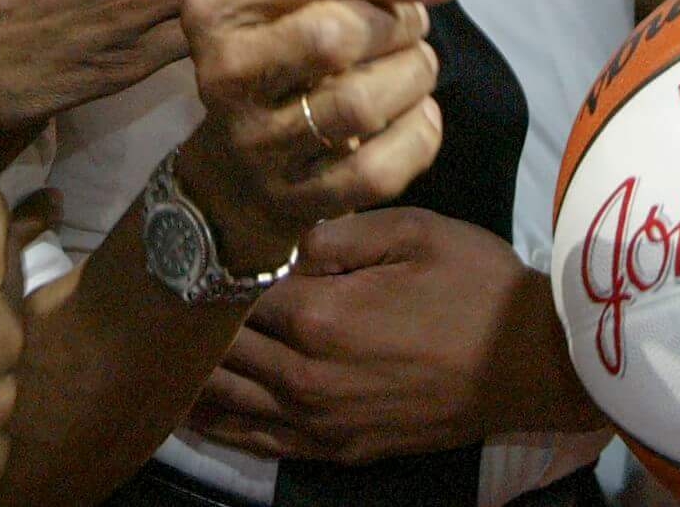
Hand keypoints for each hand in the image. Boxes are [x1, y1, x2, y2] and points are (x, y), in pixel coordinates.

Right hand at [173, 0, 450, 273]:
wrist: (235, 177)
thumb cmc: (266, 55)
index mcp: (211, 11)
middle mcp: (222, 77)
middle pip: (336, 35)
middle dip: (396, 25)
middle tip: (414, 24)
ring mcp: (256, 145)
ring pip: (360, 103)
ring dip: (413, 79)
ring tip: (418, 66)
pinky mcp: (295, 201)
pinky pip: (379, 168)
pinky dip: (418, 137)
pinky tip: (417, 117)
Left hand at [189, 209, 594, 463]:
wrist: (533, 364)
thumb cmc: (476, 285)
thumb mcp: (411, 232)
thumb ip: (333, 232)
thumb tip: (276, 230)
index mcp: (320, 316)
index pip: (236, 289)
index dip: (210, 264)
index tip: (184, 240)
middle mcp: (308, 377)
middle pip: (222, 349)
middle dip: (189, 321)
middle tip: (151, 293)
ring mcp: (323, 422)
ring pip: (231, 401)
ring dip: (190, 378)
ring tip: (146, 355)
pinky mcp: (342, 451)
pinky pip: (262, 443)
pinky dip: (221, 427)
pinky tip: (192, 413)